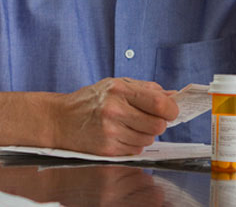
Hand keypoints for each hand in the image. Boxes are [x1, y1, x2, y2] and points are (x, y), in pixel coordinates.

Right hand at [53, 77, 177, 155]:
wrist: (60, 120)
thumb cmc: (91, 101)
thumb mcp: (117, 84)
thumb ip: (147, 89)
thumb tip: (174, 96)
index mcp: (119, 90)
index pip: (159, 103)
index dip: (171, 109)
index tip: (171, 110)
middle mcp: (114, 111)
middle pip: (157, 125)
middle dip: (159, 123)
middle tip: (150, 118)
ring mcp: (110, 132)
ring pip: (148, 139)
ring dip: (145, 134)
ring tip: (130, 125)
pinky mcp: (107, 150)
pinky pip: (136, 150)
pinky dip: (134, 143)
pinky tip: (121, 135)